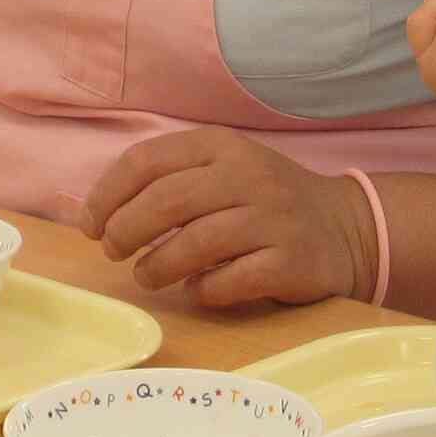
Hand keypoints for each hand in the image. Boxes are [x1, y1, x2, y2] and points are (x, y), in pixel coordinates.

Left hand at [83, 128, 373, 307]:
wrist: (346, 228)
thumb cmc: (266, 202)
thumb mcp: (224, 170)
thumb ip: (172, 180)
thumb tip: (102, 214)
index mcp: (221, 146)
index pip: (147, 161)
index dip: (107, 194)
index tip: (89, 224)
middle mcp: (248, 176)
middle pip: (165, 201)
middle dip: (125, 231)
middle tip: (112, 251)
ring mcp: (273, 219)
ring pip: (195, 243)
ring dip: (157, 266)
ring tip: (147, 276)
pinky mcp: (290, 262)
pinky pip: (231, 281)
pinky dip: (204, 290)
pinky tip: (199, 290)